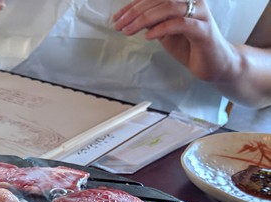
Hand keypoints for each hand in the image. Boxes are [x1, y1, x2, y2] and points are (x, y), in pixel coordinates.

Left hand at [112, 0, 236, 82]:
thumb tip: (132, 17)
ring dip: (144, 19)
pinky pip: (180, 24)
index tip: (117, 17)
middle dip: (135, 12)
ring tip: (128, 30)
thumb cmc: (190, 46)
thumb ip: (152, 22)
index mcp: (183, 0)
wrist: (214, 64)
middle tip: (119, 24)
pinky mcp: (204, 31)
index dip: (133, 5)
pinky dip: (161, 28)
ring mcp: (200, 15)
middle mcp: (194, 2)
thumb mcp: (164, 32)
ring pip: (169, 7)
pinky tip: (148, 36)